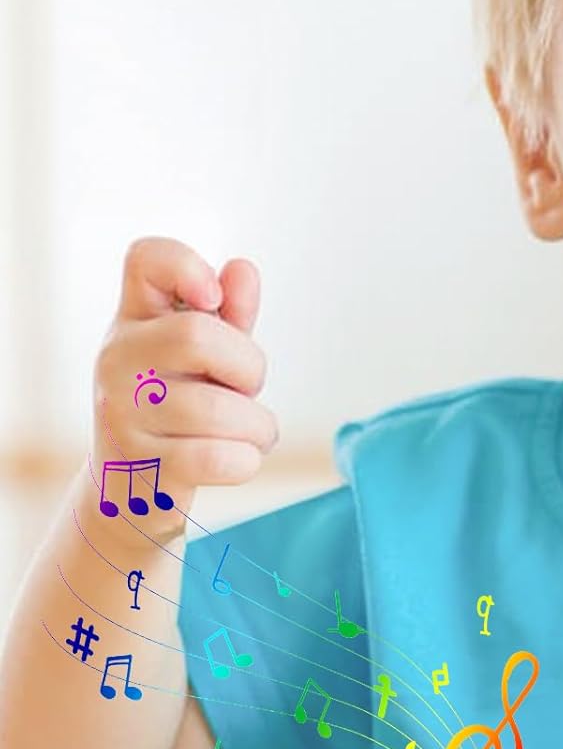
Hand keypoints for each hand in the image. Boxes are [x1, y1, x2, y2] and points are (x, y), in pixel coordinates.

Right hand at [91, 237, 277, 535]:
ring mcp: (121, 413)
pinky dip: (248, 460)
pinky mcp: (141, 467)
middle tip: (245, 389)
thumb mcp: (207, 357)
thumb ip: (230, 315)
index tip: (212, 299)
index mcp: (135, 319)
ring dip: (259, 426)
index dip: (186, 266)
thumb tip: (243, 269)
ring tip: (250, 432)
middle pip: (198, 336)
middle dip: (249, 367)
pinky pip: (221, 458)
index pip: (145, 259)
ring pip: (221, 409)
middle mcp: (117, 358)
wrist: (133, 490)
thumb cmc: (181, 408)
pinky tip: (238, 459)